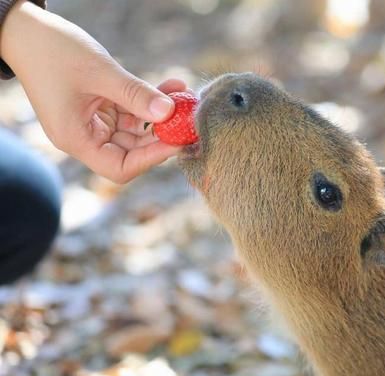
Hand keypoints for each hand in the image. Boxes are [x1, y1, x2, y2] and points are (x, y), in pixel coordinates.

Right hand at [0, 0, 183, 182]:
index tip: (176, 140)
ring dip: (160, 115)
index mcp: (76, 139)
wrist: (26, 30)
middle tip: (188, 118)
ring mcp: (94, 123)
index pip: (120, 167)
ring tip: (182, 95)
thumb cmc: (52, 51)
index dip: (151, 158)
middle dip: (161, 135)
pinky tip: (171, 87)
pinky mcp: (101, 109)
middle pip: (132, 152)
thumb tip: (170, 113)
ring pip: (136, 131)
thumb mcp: (100, 73)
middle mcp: (85, 137)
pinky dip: (150, 102)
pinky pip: (132, 113)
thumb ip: (135, 95)